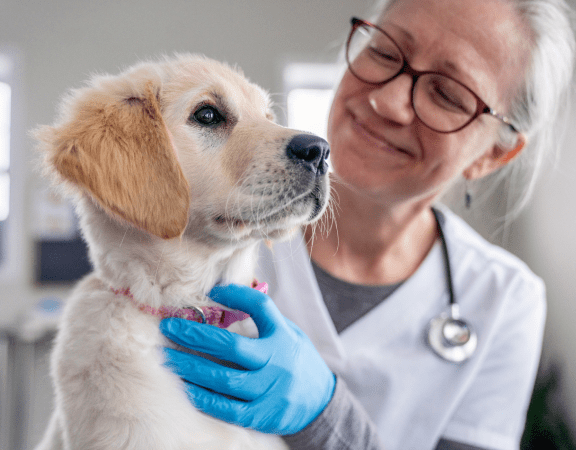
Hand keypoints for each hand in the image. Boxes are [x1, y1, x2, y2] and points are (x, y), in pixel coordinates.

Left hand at [160, 283, 335, 434]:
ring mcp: (270, 391)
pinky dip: (204, 398)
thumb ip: (263, 318)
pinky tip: (185, 388)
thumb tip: (225, 294)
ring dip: (192, 368)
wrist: (321, 402)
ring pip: (224, 379)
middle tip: (169, 327)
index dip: (237, 296)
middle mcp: (278, 362)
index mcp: (283, 337)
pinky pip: (227, 408)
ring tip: (168, 358)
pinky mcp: (262, 416)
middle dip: (196, 336)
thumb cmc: (295, 360)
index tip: (213, 290)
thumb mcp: (288, 332)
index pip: (261, 308)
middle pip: (231, 347)